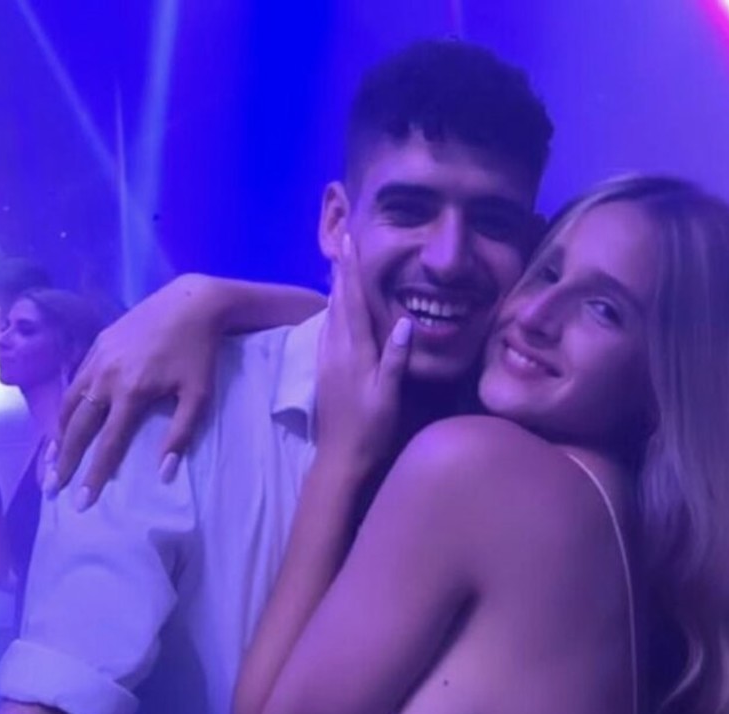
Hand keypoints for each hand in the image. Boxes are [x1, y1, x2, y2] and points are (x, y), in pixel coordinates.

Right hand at [48, 273, 221, 505]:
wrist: (189, 303)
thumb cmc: (199, 353)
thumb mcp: (199, 396)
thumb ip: (180, 435)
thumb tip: (164, 472)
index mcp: (131, 392)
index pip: (107, 443)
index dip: (93, 474)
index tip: (82, 500)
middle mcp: (106, 377)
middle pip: (77, 427)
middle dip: (64, 460)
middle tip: (52, 488)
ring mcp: (97, 359)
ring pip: (68, 403)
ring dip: (57, 435)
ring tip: (51, 461)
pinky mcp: (96, 346)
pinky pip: (73, 383)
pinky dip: (64, 407)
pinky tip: (62, 423)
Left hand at [315, 234, 411, 479]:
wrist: (340, 458)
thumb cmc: (370, 429)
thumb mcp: (388, 395)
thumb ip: (395, 358)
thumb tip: (403, 321)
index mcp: (354, 352)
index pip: (353, 301)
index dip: (352, 269)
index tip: (349, 240)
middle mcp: (336, 350)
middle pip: (338, 301)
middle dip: (341, 270)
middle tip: (342, 240)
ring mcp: (327, 359)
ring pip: (331, 314)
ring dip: (335, 287)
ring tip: (339, 265)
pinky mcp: (325, 370)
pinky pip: (328, 330)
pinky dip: (333, 311)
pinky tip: (335, 309)